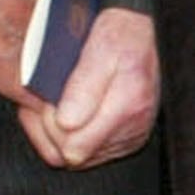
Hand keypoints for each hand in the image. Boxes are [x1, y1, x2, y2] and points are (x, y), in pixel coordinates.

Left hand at [18, 7, 159, 168]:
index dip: (51, 123)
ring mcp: (131, 137)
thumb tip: (66, 123)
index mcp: (128, 103)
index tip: (49, 99)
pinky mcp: (127, 141)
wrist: (146, 35)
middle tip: (50, 99)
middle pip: (73, 155)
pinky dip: (74, 137)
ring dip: (61, 134)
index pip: (72, 144)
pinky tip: (72, 114)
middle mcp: (133, 126)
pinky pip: (89, 155)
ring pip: (79, 159)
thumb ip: (83, 85)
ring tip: (59, 104)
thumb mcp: (100, 46)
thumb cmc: (121, 36)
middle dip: (53, 129)